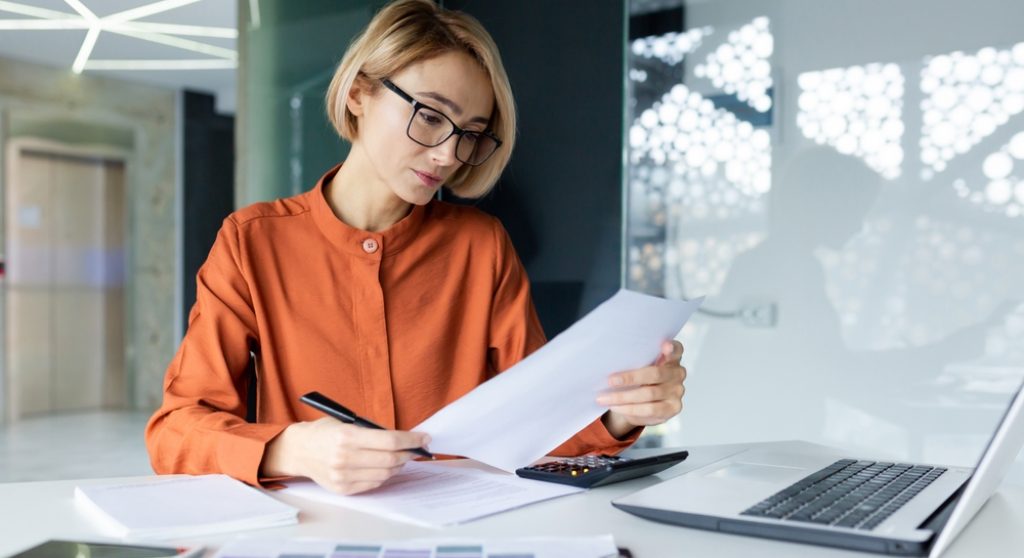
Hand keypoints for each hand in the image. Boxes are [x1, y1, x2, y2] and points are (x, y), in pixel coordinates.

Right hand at [261, 418, 429, 494]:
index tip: (425, 438)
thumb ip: (373, 431)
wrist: (299, 449)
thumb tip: (403, 438)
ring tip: (403, 457)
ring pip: (385, 474)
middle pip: (390, 459)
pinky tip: (387, 467)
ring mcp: (342, 476)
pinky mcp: (342, 488)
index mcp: (347, 436)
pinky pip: (373, 484)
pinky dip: (385, 475)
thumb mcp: (348, 422)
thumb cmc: (326, 432)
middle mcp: (344, 458)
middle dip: (409, 453)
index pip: (390, 440)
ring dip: (399, 466)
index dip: (412, 439)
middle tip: (417, 449)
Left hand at [597, 340, 685, 438]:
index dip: (671, 347)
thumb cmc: (639, 378)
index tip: (663, 345)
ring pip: (649, 394)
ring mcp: (677, 391)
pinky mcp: (672, 408)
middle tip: (610, 381)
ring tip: (605, 398)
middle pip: (655, 373)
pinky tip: (617, 407)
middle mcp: (678, 373)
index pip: (676, 349)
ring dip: (623, 397)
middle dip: (630, 378)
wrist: (641, 402)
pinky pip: (649, 409)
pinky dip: (630, 409)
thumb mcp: (638, 366)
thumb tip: (611, 361)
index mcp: (672, 357)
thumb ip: (634, 360)